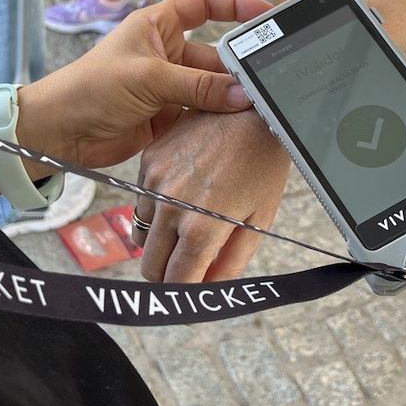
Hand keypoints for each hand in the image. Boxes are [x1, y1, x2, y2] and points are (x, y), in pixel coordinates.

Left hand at [21, 0, 271, 168]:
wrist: (61, 132)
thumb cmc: (91, 88)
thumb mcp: (148, 78)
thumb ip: (197, 86)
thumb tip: (241, 94)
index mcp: (157, 25)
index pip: (204, 5)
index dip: (235, 5)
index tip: (266, 14)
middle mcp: (166, 52)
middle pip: (214, 53)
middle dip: (238, 65)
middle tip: (267, 77)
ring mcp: (168, 86)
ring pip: (211, 87)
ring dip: (230, 97)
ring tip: (258, 105)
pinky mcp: (168, 117)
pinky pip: (202, 114)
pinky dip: (218, 120)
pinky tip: (237, 126)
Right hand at [133, 108, 290, 281]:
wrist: (252, 109)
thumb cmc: (263, 163)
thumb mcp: (259, 218)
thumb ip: (231, 260)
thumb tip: (209, 288)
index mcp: (201, 227)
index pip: (176, 282)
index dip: (183, 296)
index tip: (191, 297)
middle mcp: (171, 206)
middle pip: (150, 265)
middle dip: (168, 273)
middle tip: (188, 266)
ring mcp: (155, 181)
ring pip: (142, 232)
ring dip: (160, 238)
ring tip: (189, 223)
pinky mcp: (149, 160)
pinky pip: (142, 199)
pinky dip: (157, 206)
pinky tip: (184, 192)